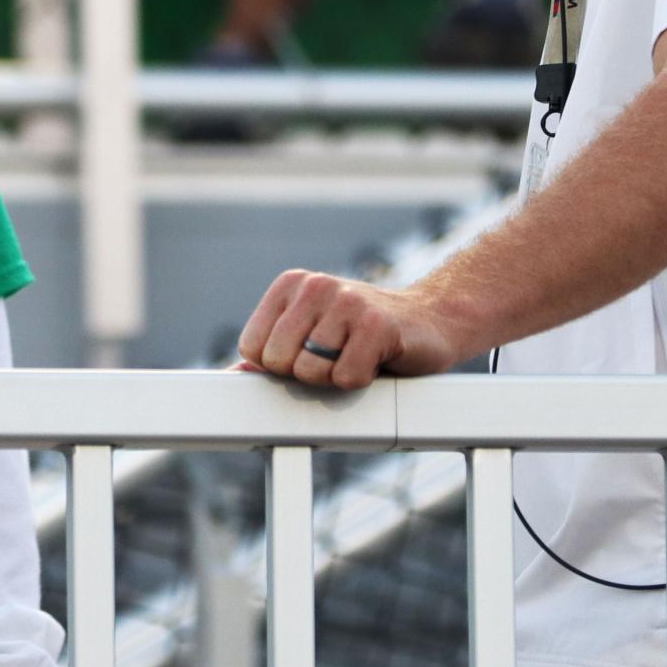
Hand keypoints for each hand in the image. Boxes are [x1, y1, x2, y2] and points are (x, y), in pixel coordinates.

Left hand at [238, 270, 462, 387]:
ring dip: (335, 378)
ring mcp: (346, 302)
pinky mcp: (376, 325)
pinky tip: (376, 360)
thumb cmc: (365, 335)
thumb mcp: (313, 336)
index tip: (310, 355)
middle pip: (276, 361)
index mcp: (291, 285)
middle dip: (305, 374)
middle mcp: (315, 286)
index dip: (279, 366)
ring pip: (309, 373)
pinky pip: (345, 379)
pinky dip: (361, 382)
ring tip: (357, 356)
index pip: (252, 346)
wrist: (431, 322)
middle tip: (336, 357)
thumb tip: (235, 375)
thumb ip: (273, 352)